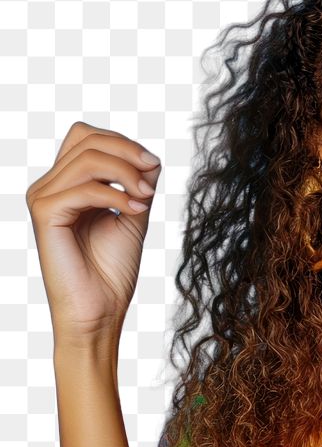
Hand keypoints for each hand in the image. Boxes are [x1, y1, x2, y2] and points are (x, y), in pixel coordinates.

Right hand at [26, 122, 161, 346]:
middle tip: (152, 175)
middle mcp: (50, 186)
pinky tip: (135, 210)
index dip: (122, 142)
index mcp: (67, 184)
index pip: (87, 137)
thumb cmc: (112, 269)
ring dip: (126, 173)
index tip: (152, 165)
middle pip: (86, 139)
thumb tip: (150, 158)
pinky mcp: (45, 214)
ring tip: (145, 198)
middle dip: (127, 151)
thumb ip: (137, 185)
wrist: (99, 310)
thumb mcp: (133, 215)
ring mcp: (44, 198)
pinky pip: (83, 188)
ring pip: (86, 158)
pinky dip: (116, 195)